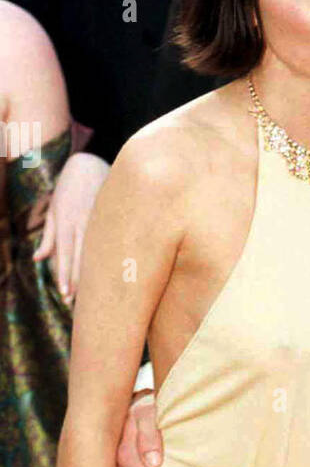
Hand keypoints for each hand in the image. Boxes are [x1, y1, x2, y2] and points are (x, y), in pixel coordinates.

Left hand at [33, 151, 108, 302]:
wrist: (88, 164)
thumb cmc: (67, 189)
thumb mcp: (53, 210)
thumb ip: (48, 236)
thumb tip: (38, 259)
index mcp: (65, 223)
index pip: (65, 255)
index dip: (65, 276)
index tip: (66, 294)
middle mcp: (81, 223)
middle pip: (80, 258)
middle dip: (78, 281)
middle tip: (76, 302)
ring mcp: (99, 220)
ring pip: (97, 252)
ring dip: (94, 274)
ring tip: (95, 294)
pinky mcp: (112, 216)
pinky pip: (110, 240)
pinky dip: (110, 257)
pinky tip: (114, 271)